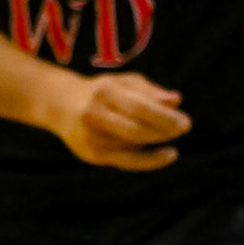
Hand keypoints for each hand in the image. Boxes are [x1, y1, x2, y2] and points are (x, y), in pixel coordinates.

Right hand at [45, 72, 190, 170]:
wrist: (58, 104)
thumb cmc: (99, 91)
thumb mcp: (121, 82)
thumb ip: (149, 90)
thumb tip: (175, 100)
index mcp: (103, 91)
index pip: (139, 108)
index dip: (165, 117)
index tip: (185, 121)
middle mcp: (94, 114)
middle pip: (137, 130)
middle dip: (164, 131)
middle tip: (183, 128)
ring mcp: (91, 136)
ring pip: (133, 146)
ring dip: (158, 143)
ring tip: (172, 140)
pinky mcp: (92, 154)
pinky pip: (128, 162)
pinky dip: (150, 160)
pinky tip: (165, 154)